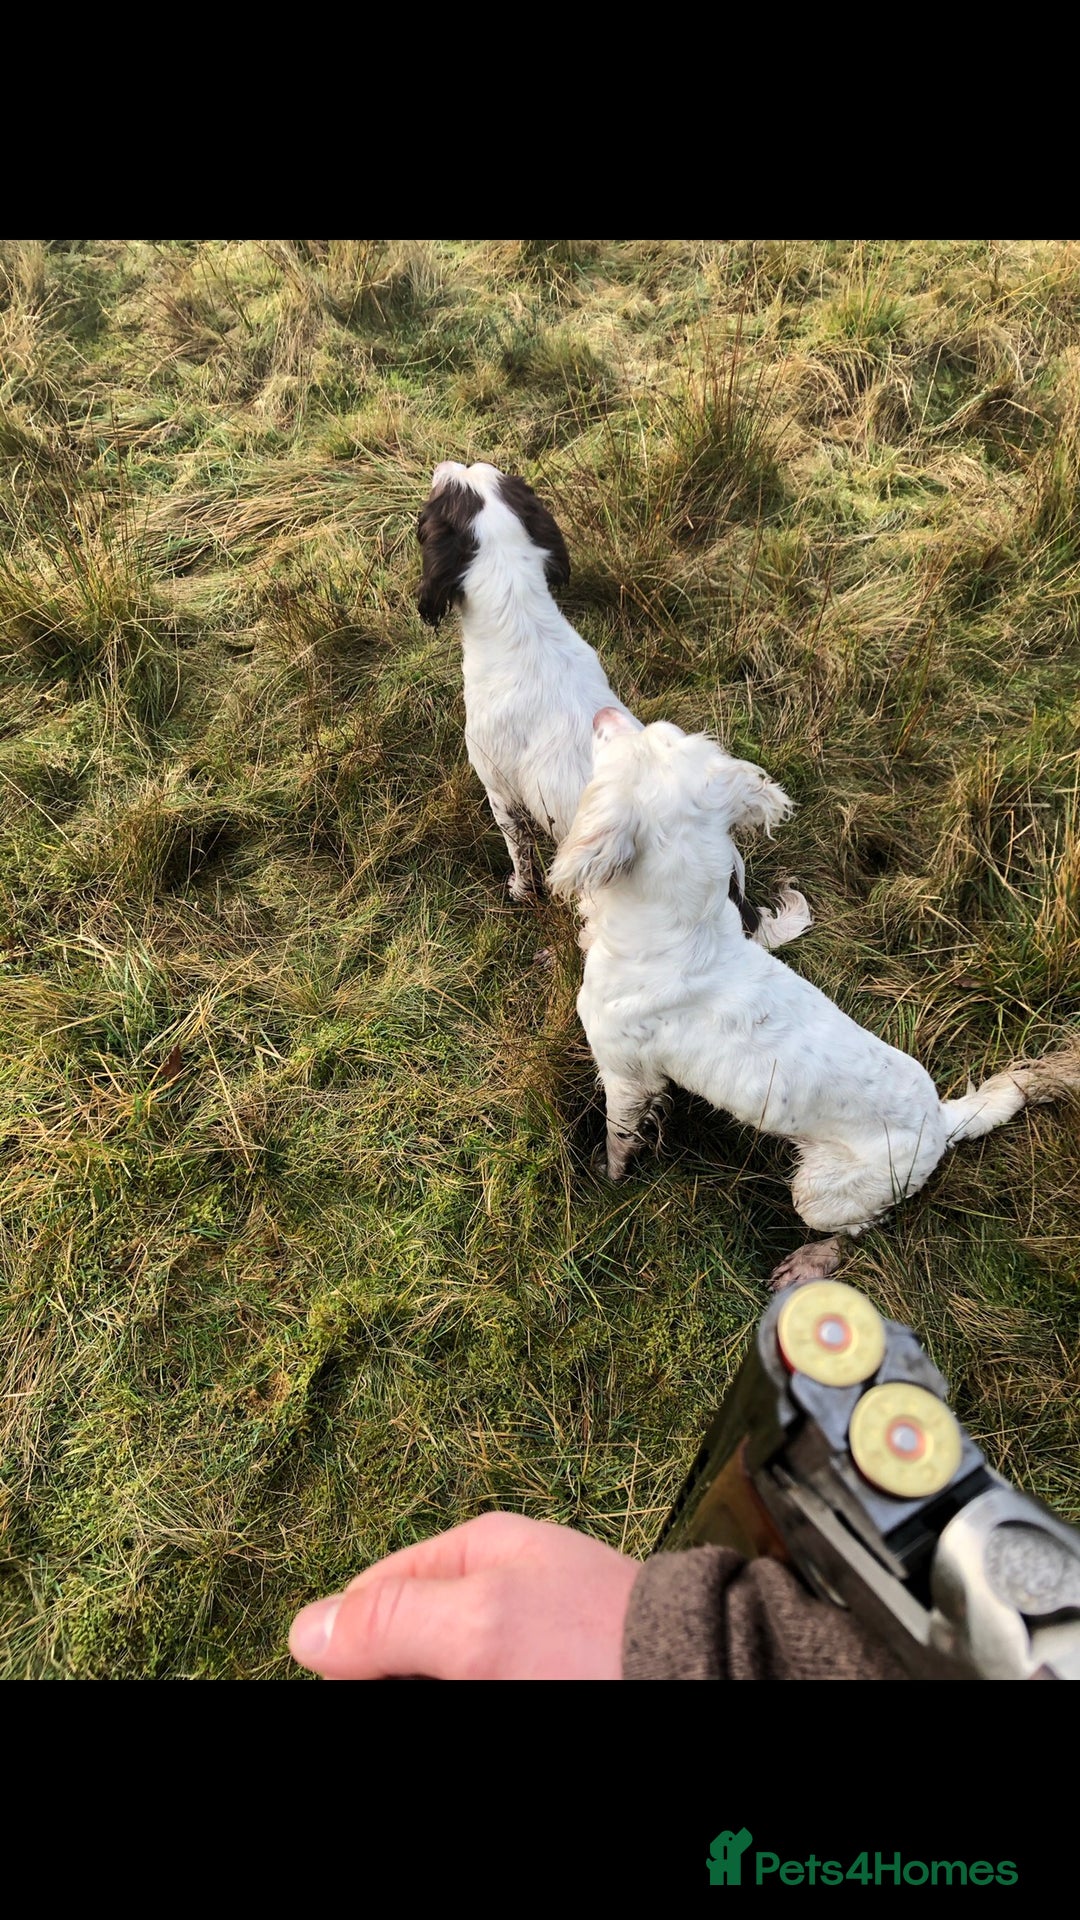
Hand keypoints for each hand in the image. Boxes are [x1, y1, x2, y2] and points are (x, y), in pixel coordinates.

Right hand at [289, 1511, 640, 1679]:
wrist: (704, 1681)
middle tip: (422, 1683)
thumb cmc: (592, 1646)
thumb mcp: (479, 1626)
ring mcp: (525, 1645)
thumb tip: (304, 1629)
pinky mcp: (551, 1672)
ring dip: (427, 1675)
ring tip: (459, 1680)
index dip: (347, 1648)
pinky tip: (475, 1684)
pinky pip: (485, 1674)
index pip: (375, 1594)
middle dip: (389, 1671)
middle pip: (409, 1644)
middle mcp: (499, 1596)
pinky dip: (466, 1680)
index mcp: (479, 1554)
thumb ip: (391, 1621)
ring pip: (446, 1666)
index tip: (338, 1683)